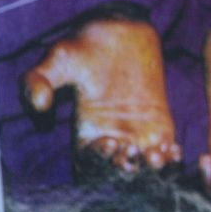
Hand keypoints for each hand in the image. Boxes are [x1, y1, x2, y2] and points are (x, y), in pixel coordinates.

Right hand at [22, 16, 179, 173]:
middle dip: (127, 171)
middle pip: (118, 176)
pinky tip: (172, 150)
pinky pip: (164, 157)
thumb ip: (39, 81)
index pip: (89, 166)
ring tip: (156, 153)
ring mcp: (136, 140)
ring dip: (151, 170)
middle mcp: (110, 145)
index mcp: (84, 137)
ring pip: (144, 171)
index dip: (99, 160)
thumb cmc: (83, 50)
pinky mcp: (158, 133)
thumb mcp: (56, 61)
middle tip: (136, 151)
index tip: (110, 142)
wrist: (118, 36)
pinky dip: (169, 161)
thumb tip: (39, 104)